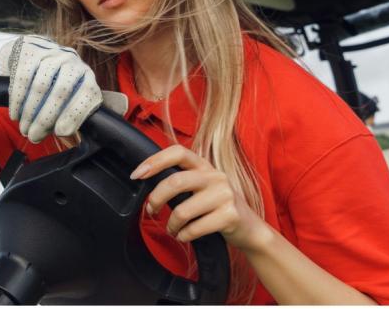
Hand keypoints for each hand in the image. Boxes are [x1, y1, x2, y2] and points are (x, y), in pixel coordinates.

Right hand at [0, 35, 117, 141]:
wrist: (39, 53)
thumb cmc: (57, 84)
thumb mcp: (71, 96)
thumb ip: (72, 115)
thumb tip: (67, 136)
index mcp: (86, 76)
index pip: (87, 94)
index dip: (75, 114)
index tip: (61, 132)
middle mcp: (72, 62)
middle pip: (61, 92)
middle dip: (46, 118)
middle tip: (35, 137)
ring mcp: (51, 54)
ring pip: (40, 86)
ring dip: (30, 112)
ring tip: (24, 129)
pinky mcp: (31, 52)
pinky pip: (22, 78)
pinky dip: (17, 100)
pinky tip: (15, 114)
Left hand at [130, 144, 267, 251]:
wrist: (250, 229)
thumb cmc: (218, 207)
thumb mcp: (202, 187)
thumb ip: (182, 180)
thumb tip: (147, 181)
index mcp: (205, 166)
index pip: (178, 152)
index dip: (155, 160)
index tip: (137, 174)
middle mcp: (216, 176)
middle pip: (175, 182)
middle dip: (156, 198)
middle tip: (150, 210)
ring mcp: (225, 194)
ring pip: (182, 210)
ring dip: (171, 225)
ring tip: (172, 229)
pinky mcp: (230, 215)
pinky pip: (195, 228)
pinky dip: (184, 235)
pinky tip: (184, 236)